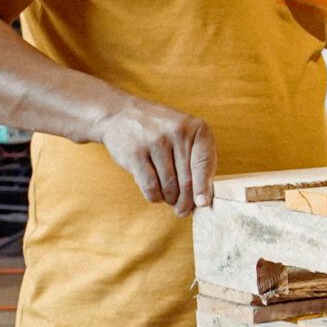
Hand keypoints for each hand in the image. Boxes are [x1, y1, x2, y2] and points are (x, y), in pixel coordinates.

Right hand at [96, 96, 217, 215]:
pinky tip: (155, 193)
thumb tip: (202, 199)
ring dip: (169, 198)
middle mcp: (177, 132)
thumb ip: (198, 161)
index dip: (204, 187)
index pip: (204, 163)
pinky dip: (154, 196)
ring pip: (169, 186)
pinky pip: (150, 186)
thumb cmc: (161, 133)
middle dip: (186, 201)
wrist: (122, 116)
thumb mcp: (186, 136)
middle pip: (186, 180)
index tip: (202, 204)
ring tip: (168, 196)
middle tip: (182, 211)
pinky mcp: (135, 153)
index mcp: (197, 129)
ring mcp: (155, 142)